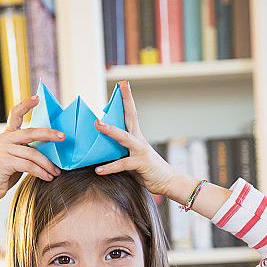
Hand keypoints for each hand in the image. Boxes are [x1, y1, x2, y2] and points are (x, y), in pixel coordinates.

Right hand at [0, 95, 62, 205]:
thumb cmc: (4, 174)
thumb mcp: (16, 157)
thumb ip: (27, 149)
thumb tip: (51, 149)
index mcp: (7, 135)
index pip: (15, 114)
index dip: (26, 104)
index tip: (38, 98)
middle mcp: (4, 139)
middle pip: (30, 132)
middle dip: (49, 134)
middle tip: (63, 137)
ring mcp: (3, 150)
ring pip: (32, 153)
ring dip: (48, 164)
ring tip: (56, 172)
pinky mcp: (3, 162)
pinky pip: (28, 165)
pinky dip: (41, 172)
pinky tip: (48, 178)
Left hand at [93, 81, 175, 196]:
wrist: (168, 182)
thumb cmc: (148, 172)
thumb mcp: (132, 159)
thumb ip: (120, 153)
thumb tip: (102, 151)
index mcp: (137, 138)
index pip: (131, 114)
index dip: (127, 99)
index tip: (123, 84)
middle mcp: (139, 141)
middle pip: (131, 117)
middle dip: (125, 101)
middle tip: (120, 85)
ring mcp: (141, 151)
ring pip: (124, 137)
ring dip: (110, 130)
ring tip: (97, 124)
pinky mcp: (141, 163)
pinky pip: (123, 164)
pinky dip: (110, 167)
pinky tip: (99, 170)